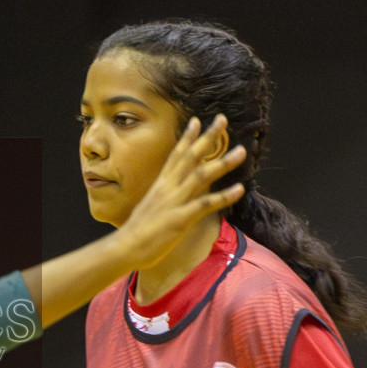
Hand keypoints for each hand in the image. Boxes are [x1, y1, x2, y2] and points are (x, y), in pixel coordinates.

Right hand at [112, 116, 246, 271]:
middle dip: (207, 138)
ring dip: (223, 163)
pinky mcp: (181, 218)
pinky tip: (239, 189)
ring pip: (202, 176)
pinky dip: (224, 196)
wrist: (125, 247)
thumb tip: (170, 194)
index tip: (197, 120)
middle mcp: (168, 188)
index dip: (187, 137)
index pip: (175, 155)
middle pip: (191, 157)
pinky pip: (206, 204)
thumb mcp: (150, 206)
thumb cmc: (136, 231)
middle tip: (222, 120)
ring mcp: (175, 201)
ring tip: (241, 151)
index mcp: (161, 184)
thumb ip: (163, 197)